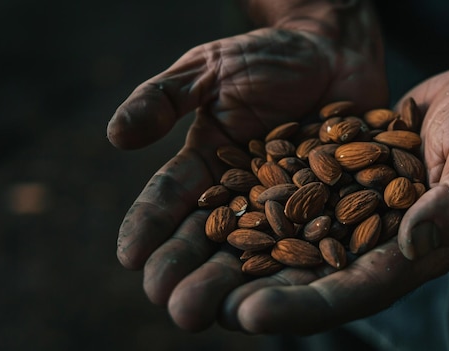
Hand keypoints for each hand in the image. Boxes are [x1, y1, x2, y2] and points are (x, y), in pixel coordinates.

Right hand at [107, 26, 386, 329]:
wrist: (332, 53)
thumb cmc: (267, 57)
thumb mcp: (209, 68)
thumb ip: (163, 99)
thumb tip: (116, 136)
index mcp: (204, 165)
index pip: (169, 200)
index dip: (148, 228)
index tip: (130, 257)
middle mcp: (240, 194)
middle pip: (211, 240)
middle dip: (191, 275)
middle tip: (177, 307)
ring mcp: (285, 204)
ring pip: (259, 252)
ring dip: (242, 285)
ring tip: (228, 316)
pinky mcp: (328, 206)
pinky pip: (317, 239)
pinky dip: (305, 266)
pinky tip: (295, 295)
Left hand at [214, 62, 448, 334]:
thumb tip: (418, 243)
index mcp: (414, 253)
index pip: (353, 290)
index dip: (305, 305)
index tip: (252, 312)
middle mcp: (374, 242)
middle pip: (306, 279)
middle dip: (251, 294)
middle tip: (192, 308)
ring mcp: (350, 211)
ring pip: (284, 244)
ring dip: (233, 260)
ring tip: (182, 275)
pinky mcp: (332, 180)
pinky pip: (284, 198)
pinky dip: (245, 209)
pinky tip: (205, 213)